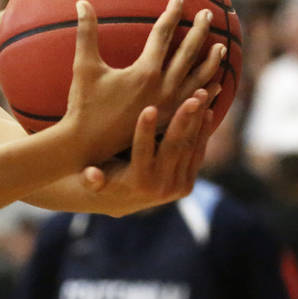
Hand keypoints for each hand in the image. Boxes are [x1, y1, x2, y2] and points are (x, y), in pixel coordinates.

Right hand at [64, 0, 222, 165]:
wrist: (88, 144)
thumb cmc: (84, 104)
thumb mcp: (83, 66)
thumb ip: (86, 32)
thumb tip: (82, 2)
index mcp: (145, 72)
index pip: (163, 35)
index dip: (171, 14)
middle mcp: (163, 88)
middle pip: (187, 54)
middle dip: (199, 31)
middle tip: (208, 13)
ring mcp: (169, 106)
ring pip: (198, 79)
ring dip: (210, 61)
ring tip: (221, 46)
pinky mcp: (168, 120)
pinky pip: (195, 102)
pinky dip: (208, 91)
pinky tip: (215, 85)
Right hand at [79, 88, 216, 216]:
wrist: (122, 202)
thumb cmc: (102, 181)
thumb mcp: (93, 183)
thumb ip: (91, 180)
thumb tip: (91, 174)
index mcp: (138, 184)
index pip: (142, 153)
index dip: (145, 131)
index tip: (150, 108)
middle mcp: (161, 188)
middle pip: (174, 149)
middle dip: (183, 120)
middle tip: (191, 98)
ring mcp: (178, 187)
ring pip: (190, 148)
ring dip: (197, 121)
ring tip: (201, 96)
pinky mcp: (188, 183)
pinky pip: (197, 154)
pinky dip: (203, 132)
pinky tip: (207, 111)